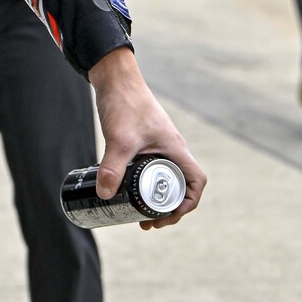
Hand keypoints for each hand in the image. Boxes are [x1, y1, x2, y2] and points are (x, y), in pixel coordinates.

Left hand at [87, 47, 204, 227]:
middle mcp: (171, 149)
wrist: (114, 78)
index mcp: (176, 149)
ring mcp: (158, 146)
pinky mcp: (143, 143)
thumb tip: (105, 195)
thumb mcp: (119, 139)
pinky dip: (143, 184)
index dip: (188, 204)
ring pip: (164, 179)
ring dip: (156, 199)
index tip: (168, 217)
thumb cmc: (125, 103)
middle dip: (169, 209)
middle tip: (147, 223)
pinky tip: (126, 192)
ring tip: (137, 215)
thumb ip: (112, 166)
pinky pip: (150, 170)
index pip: (196, 182)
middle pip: (181, 186)